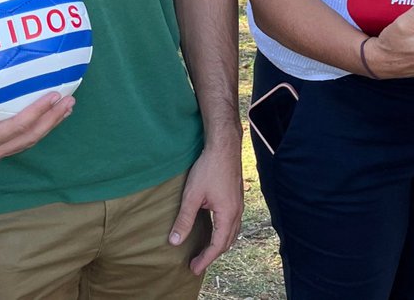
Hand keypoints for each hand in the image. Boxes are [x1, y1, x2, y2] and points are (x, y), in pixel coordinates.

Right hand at [0, 87, 73, 169]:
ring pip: (26, 140)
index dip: (38, 113)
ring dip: (48, 124)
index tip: (55, 97)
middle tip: (70, 101)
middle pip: (29, 136)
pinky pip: (18, 139)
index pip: (17, 128)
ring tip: (65, 108)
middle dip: (52, 119)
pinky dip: (34, 127)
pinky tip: (43, 115)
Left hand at [168, 142, 243, 274]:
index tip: (194, 268)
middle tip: (197, 263)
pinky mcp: (236, 197)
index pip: (217, 245)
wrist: (224, 146)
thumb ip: (184, 219)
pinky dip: (224, 233)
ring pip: (232, 232)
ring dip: (219, 244)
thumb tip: (175, 241)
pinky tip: (214, 229)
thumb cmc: (209, 168)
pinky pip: (233, 223)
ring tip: (205, 251)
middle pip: (227, 242)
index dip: (205, 259)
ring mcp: (239, 204)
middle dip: (212, 255)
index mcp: (228, 214)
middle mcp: (237, 212)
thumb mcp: (192, 195)